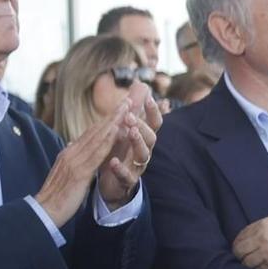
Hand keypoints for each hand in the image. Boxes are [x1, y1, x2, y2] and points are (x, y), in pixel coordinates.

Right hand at [35, 107, 124, 225]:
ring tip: (126, 109)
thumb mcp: (63, 173)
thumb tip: (73, 146)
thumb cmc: (55, 196)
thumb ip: (70, 159)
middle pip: (95, 130)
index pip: (89, 134)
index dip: (105, 121)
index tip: (117, 110)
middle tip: (126, 100)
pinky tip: (117, 132)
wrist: (44, 211)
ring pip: (97, 137)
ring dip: (113, 122)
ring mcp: (74, 161)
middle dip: (111, 115)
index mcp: (68, 153)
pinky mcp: (79, 172)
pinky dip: (107, 140)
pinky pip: (96, 153)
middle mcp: (71, 152)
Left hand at [97, 83, 160, 206]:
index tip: (148, 97)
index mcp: (143, 138)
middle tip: (130, 116)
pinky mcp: (127, 181)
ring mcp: (137, 167)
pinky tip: (113, 162)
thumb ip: (135, 108)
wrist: (113, 184)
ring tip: (130, 132)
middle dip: (142, 125)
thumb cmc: (122, 151)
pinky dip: (120, 169)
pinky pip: (127, 176)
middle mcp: (144, 151)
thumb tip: (143, 85)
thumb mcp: (127, 128)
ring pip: (143, 155)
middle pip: (151, 138)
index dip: (153, 110)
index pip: (154, 123)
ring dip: (137, 143)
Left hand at [231, 216, 267, 268]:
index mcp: (263, 225)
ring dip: (249, 264)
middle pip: (239, 251)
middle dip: (240, 255)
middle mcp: (263, 238)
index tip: (240, 248)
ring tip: (255, 264)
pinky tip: (265, 267)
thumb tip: (248, 240)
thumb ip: (263, 230)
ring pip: (247, 262)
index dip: (239, 244)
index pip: (240, 236)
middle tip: (244, 258)